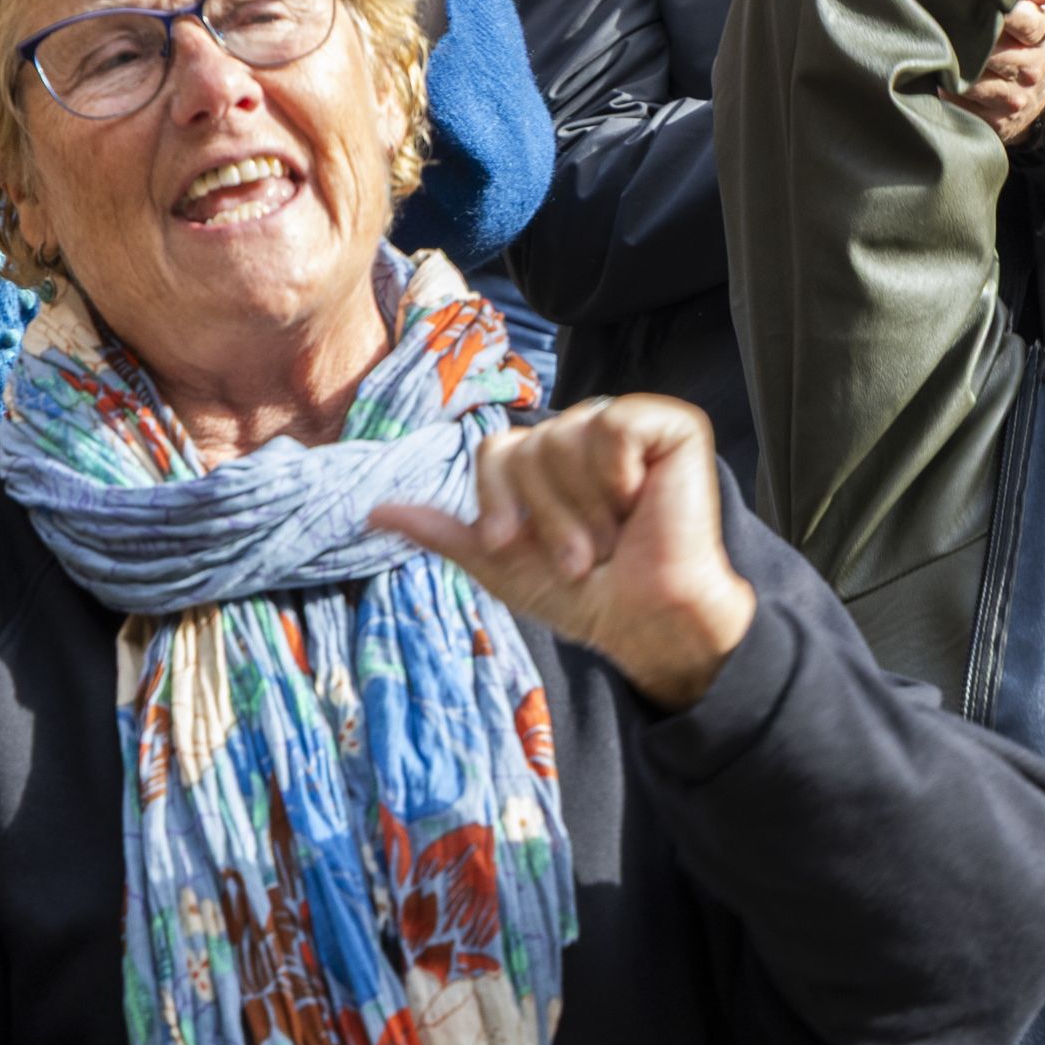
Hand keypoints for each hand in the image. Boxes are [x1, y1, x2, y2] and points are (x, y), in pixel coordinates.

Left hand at [375, 395, 757, 710]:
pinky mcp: (671, 426)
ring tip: (613, 539)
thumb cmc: (583, 596)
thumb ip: (445, 532)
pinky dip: (619, 472)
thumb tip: (373, 511)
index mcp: (545, 460)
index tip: (516, 545)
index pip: (497, 450)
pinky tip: (639, 498)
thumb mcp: (501, 566)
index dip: (500, 500)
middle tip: (583, 555)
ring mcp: (627, 427)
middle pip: (529, 445)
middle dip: (549, 515)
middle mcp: (583, 435)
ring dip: (584, 508)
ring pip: (567, 437)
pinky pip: (616, 425)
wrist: (645, 619)